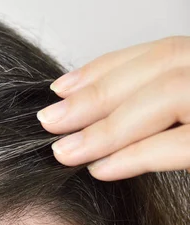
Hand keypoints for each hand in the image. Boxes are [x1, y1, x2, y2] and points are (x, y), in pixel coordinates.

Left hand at [37, 36, 189, 180]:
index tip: (60, 88)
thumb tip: (86, 118)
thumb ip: (152, 112)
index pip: (160, 54)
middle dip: (95, 94)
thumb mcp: (185, 120)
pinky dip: (133, 155)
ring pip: (167, 94)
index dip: (105, 69)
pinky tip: (100, 169)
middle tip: (49, 120)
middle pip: (161, 65)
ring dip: (105, 126)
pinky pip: (179, 143)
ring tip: (64, 152)